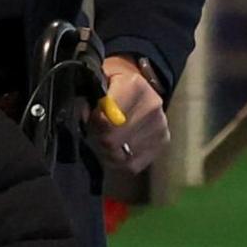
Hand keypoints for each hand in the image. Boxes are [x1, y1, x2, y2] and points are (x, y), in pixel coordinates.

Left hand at [85, 55, 167, 174]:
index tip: (92, 118)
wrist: (140, 85)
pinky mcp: (163, 141)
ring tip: (107, 140)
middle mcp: (151, 105)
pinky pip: (134, 165)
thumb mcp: (97, 81)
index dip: (94, 123)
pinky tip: (117, 150)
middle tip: (98, 131)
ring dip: (109, 152)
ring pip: (123, 156)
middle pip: (113, 140)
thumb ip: (86, 98)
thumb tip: (83, 118)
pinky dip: (121, 162)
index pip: (106, 120)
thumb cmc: (114, 83)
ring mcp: (160, 125)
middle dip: (100, 138)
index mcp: (134, 86)